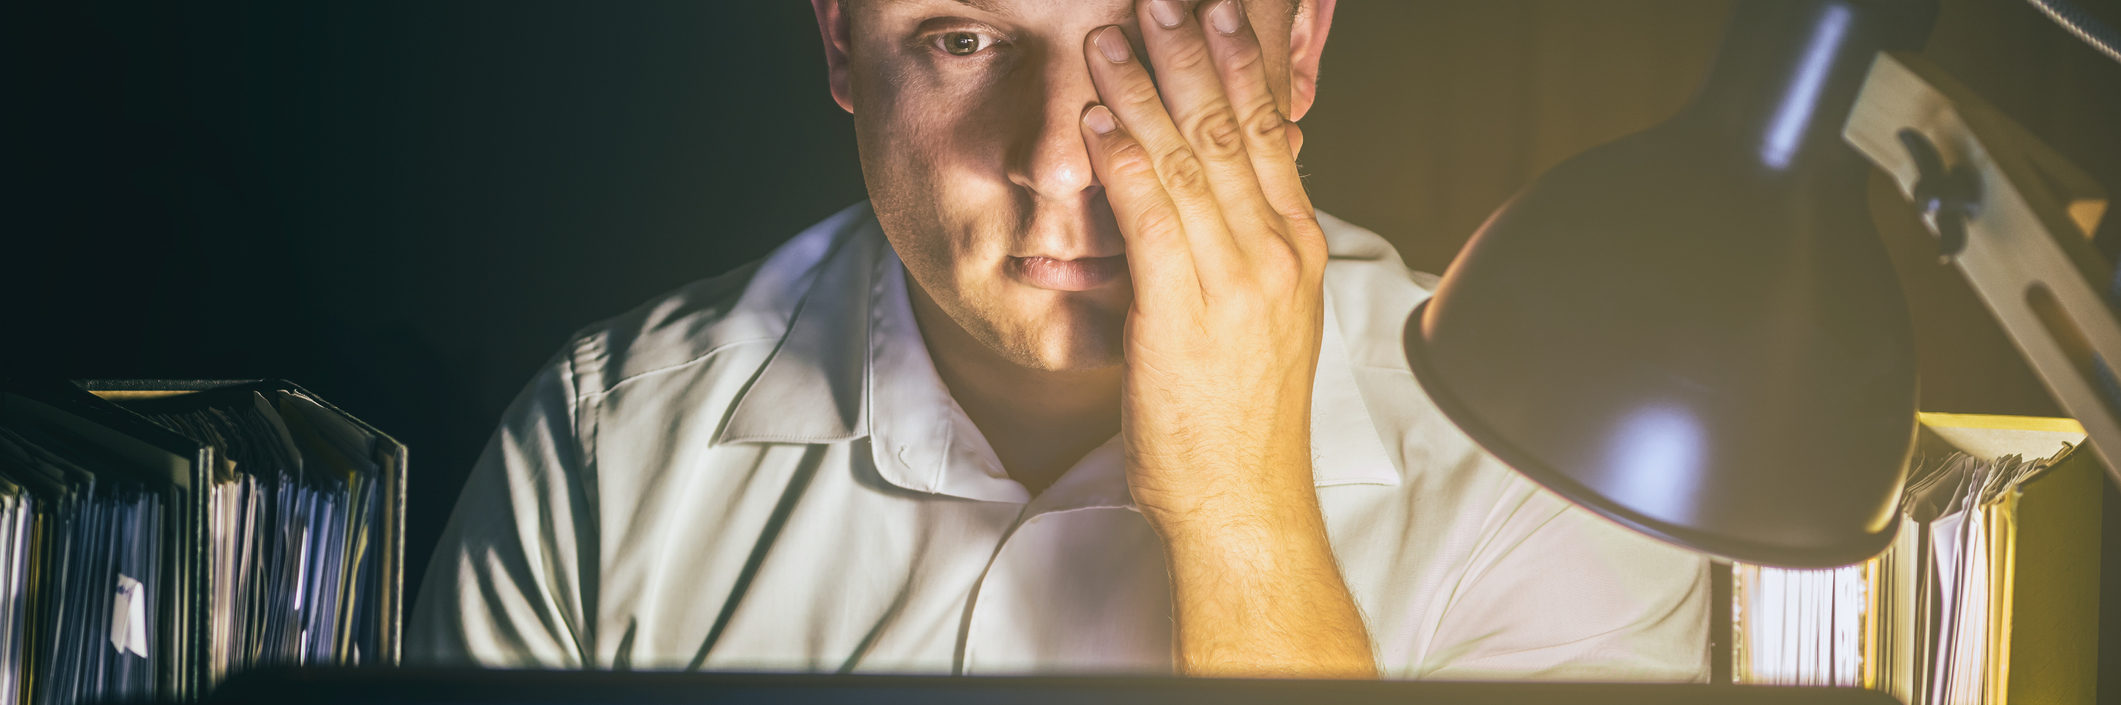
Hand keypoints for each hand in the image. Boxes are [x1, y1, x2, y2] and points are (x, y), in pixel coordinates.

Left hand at [1081, 0, 1326, 536]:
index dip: (1240, 67)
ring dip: (1145, 92)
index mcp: (1297, 249)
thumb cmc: (1240, 418)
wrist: (1243, 501)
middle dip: (1192, 56)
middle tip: (1163, 0)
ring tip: (1113, 39)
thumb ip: (1243, 249)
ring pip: (1189, 162)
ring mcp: (1236, 283)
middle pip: (1231, 130)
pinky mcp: (1183, 314)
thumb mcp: (1259, 317)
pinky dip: (1126, 162)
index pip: (1269, 134)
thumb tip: (1221, 195)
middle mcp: (1276, 255)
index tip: (1219, 16)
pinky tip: (1101, 121)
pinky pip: (1153, 219)